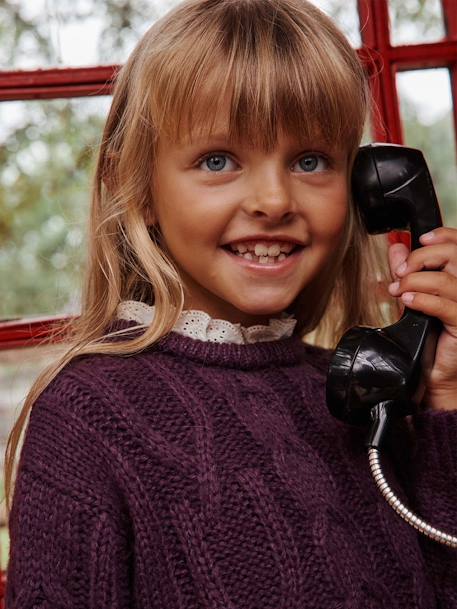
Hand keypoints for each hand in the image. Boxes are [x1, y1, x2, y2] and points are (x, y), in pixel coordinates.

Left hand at [387, 227, 456, 411]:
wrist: (436, 376)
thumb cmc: (430, 338)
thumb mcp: (417, 297)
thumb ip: (410, 271)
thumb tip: (397, 248)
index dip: (442, 236)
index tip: (419, 239)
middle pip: (455, 256)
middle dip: (421, 258)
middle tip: (400, 273)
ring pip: (445, 281)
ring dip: (414, 282)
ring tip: (398, 292)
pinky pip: (443, 306)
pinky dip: (421, 300)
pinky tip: (407, 302)